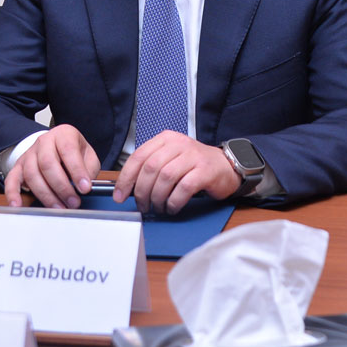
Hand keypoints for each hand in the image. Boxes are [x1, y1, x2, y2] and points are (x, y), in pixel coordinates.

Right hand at [4, 124, 98, 208]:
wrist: (57, 147)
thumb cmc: (73, 153)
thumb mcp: (88, 156)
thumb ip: (88, 169)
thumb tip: (85, 186)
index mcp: (63, 134)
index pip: (68, 150)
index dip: (77, 171)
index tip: (84, 188)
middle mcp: (44, 141)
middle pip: (47, 163)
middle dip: (61, 187)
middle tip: (73, 202)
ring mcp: (29, 154)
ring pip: (32, 174)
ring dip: (46, 195)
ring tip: (59, 207)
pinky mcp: (18, 167)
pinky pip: (12, 180)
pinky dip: (13, 194)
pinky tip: (17, 205)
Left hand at [114, 130, 239, 213]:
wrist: (226, 166)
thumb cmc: (195, 166)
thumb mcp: (171, 159)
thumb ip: (151, 167)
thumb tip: (127, 188)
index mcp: (166, 139)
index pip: (138, 156)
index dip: (126, 178)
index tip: (120, 195)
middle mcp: (179, 144)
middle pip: (150, 168)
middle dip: (141, 192)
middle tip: (142, 206)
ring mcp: (193, 156)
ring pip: (165, 178)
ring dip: (157, 198)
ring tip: (158, 207)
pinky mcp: (205, 171)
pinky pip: (183, 189)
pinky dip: (174, 202)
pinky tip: (172, 207)